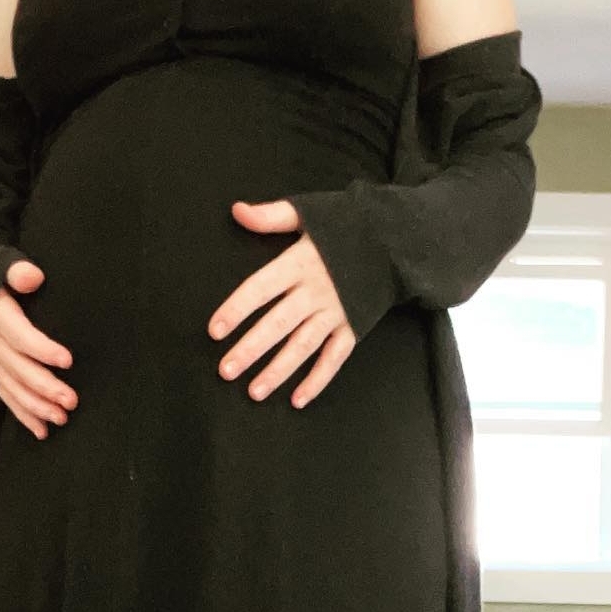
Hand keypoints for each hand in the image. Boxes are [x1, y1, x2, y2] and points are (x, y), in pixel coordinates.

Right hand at [0, 260, 76, 438]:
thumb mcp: (2, 265)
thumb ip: (17, 270)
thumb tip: (32, 276)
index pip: (20, 336)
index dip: (42, 349)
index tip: (67, 360)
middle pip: (19, 369)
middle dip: (44, 387)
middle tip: (70, 400)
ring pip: (14, 388)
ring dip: (36, 406)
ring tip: (61, 418)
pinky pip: (9, 398)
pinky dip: (25, 415)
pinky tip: (43, 431)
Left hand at [209, 200, 354, 407]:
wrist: (395, 238)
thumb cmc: (347, 225)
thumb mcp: (308, 212)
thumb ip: (271, 216)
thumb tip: (237, 211)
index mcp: (299, 262)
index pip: (260, 288)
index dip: (237, 309)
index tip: (215, 330)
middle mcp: (315, 291)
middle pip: (278, 324)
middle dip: (251, 349)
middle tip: (226, 371)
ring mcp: (336, 313)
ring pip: (303, 346)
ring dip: (279, 371)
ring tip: (254, 392)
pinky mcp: (353, 327)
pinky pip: (334, 358)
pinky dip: (318, 380)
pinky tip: (298, 400)